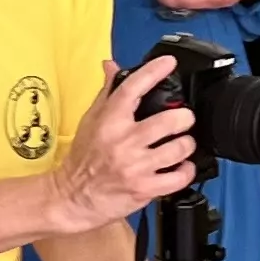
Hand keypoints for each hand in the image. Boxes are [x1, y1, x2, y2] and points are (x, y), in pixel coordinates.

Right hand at [49, 55, 197, 232]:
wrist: (72, 198)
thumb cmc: (83, 159)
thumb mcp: (90, 120)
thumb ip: (107, 92)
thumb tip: (112, 66)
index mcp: (110, 121)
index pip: (133, 88)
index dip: (154, 71)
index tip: (168, 63)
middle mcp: (123, 142)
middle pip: (168, 121)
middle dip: (184, 118)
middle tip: (184, 119)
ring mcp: (135, 166)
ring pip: (179, 148)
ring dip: (187, 144)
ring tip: (182, 144)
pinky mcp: (144, 188)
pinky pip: (179, 177)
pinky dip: (186, 171)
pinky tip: (181, 167)